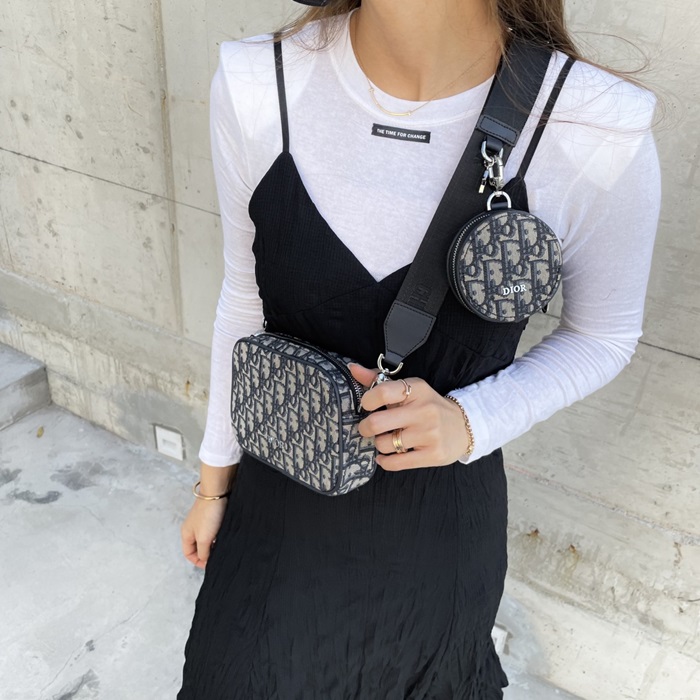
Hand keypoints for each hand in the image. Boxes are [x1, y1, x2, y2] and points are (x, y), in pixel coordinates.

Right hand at [180, 497, 227, 568]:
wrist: (218, 492)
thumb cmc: (208, 514)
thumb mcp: (204, 538)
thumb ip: (203, 552)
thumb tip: (205, 560)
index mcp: (186, 534)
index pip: (188, 554)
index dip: (198, 561)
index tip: (209, 565)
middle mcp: (192, 528)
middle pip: (198, 547)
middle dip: (207, 553)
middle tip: (218, 556)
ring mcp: (202, 522)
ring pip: (207, 539)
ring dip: (214, 544)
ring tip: (222, 545)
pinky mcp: (212, 516)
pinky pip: (214, 531)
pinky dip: (219, 536)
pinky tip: (225, 535)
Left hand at [348, 362, 472, 470]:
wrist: (463, 426)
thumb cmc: (427, 405)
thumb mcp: (409, 388)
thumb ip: (378, 379)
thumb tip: (352, 369)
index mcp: (417, 390)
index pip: (382, 392)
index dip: (367, 400)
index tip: (367, 405)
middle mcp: (424, 411)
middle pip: (377, 423)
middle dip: (365, 427)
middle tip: (368, 428)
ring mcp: (429, 434)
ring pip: (384, 444)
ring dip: (379, 443)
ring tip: (385, 439)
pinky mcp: (432, 455)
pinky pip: (396, 463)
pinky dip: (384, 461)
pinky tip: (385, 456)